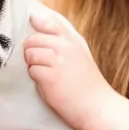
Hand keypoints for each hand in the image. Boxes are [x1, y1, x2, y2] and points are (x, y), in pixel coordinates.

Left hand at [24, 12, 112, 129]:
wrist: (98, 107)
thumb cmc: (87, 84)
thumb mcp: (80, 55)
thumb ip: (63, 41)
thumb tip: (38, 22)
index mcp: (73, 41)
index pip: (50, 23)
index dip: (37, 24)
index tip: (33, 27)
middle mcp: (66, 48)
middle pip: (33, 39)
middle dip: (31, 50)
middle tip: (41, 63)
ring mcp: (58, 61)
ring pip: (30, 54)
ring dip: (32, 65)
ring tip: (46, 74)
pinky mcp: (51, 77)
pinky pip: (32, 71)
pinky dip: (36, 79)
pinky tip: (49, 85)